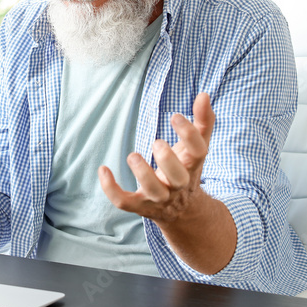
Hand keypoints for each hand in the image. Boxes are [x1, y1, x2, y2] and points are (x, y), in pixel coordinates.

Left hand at [99, 92, 214, 226]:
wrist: (183, 211)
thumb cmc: (186, 169)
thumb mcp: (196, 148)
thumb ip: (203, 121)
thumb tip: (203, 95)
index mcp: (192, 166)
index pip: (198, 152)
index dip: (189, 134)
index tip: (174, 116)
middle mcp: (178, 184)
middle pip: (179, 178)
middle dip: (168, 160)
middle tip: (157, 142)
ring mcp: (159, 197)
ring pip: (153, 191)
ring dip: (143, 174)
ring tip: (133, 155)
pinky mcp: (140, 205)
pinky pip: (125, 202)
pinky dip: (111, 189)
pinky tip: (103, 169)